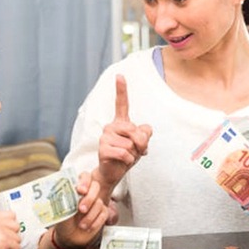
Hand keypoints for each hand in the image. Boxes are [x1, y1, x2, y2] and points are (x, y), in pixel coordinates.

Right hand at [0, 211, 20, 248]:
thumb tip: (10, 229)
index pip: (11, 215)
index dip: (8, 227)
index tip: (3, 234)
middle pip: (16, 225)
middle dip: (11, 236)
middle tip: (0, 244)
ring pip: (18, 238)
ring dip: (10, 246)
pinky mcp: (3, 240)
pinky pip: (17, 248)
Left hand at [54, 172, 108, 248]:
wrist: (69, 238)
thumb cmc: (63, 222)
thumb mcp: (60, 210)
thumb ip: (64, 200)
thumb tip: (64, 191)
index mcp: (76, 188)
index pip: (85, 176)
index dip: (84, 181)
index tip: (80, 190)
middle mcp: (87, 193)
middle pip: (95, 186)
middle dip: (89, 198)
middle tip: (81, 210)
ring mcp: (96, 202)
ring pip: (99, 203)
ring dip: (90, 215)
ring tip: (81, 225)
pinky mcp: (102, 212)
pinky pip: (104, 213)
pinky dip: (96, 222)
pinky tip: (88, 227)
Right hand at [95, 74, 151, 192]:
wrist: (113, 173)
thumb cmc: (127, 156)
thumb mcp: (141, 144)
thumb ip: (145, 134)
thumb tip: (144, 130)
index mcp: (120, 123)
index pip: (121, 104)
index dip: (121, 89)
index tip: (120, 75)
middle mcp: (110, 126)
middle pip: (135, 131)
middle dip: (141, 144)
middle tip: (135, 151)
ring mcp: (105, 137)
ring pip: (131, 144)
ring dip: (133, 154)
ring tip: (125, 157)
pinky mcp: (102, 148)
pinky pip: (124, 153)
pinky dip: (128, 161)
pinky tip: (122, 162)